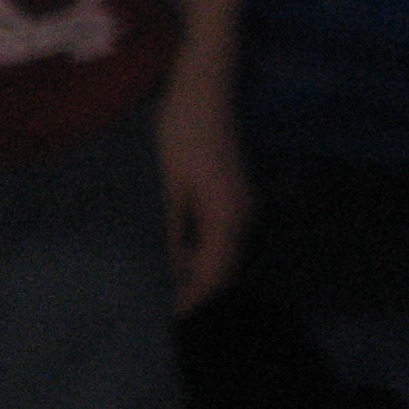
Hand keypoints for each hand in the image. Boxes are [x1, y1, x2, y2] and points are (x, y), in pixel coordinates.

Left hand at [157, 0, 251, 310]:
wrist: (205, 85)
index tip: (169, 322)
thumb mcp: (170, 185)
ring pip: (224, 254)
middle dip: (197, 293)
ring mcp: (244, 205)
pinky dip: (204, 253)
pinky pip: (223, 237)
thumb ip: (173, 232)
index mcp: (227, 217)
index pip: (213, 276)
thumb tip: (172, 272)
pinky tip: (181, 257)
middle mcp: (244, 216)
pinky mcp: (236, 194)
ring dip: (201, 273)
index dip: (192, 302)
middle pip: (223, 270)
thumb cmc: (182, 130)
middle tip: (163, 312)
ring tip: (168, 290)